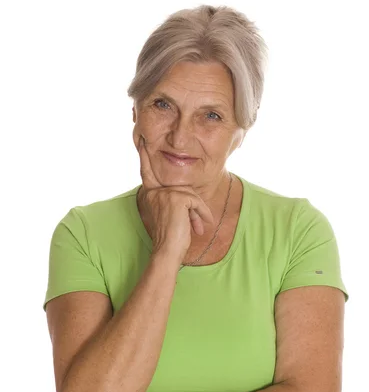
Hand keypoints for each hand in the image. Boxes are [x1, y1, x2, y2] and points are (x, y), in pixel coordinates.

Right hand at [137, 136, 213, 263]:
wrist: (168, 251)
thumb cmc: (171, 238)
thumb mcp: (171, 215)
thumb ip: (175, 201)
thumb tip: (190, 198)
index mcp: (151, 193)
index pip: (146, 171)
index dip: (145, 156)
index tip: (142, 139)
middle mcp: (154, 191)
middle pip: (183, 189)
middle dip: (195, 208)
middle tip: (198, 226)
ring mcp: (165, 193)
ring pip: (191, 196)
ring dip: (199, 213)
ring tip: (198, 228)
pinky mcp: (177, 198)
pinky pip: (197, 201)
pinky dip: (202, 214)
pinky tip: (200, 227)